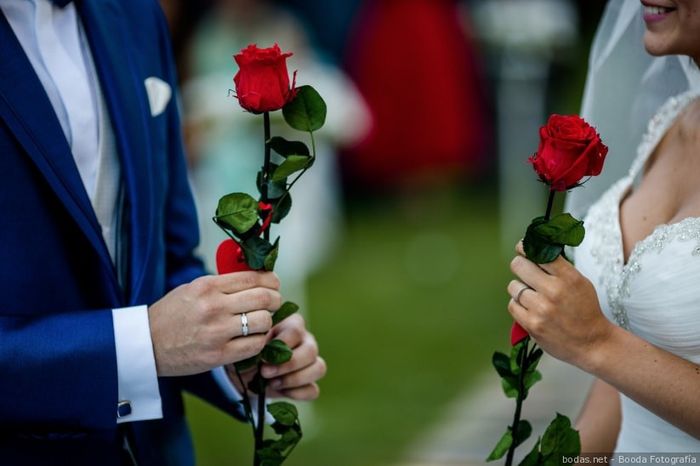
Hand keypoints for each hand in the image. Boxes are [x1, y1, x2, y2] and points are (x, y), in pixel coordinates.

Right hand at [149, 272, 280, 376]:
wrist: (146, 344)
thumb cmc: (172, 314)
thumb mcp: (193, 289)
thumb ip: (222, 284)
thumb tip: (256, 279)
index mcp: (207, 286)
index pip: (253, 278)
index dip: (271, 280)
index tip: (274, 284)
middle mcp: (214, 307)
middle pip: (264, 298)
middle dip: (276, 299)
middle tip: (275, 303)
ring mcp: (217, 333)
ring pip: (263, 322)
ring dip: (268, 322)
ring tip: (261, 322)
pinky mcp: (218, 356)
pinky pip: (254, 346)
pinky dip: (260, 341)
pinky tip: (253, 338)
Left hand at [227, 314, 326, 400]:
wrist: (241, 371)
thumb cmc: (247, 350)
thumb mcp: (249, 343)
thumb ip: (258, 343)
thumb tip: (266, 354)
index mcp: (292, 325)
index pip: (296, 331)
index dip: (281, 346)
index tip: (262, 357)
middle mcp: (306, 341)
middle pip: (311, 350)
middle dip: (288, 365)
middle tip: (265, 372)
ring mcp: (311, 362)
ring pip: (319, 368)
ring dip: (294, 379)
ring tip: (272, 383)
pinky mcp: (308, 383)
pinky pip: (313, 390)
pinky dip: (296, 393)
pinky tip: (279, 391)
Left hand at [507, 242, 613, 370]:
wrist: (593, 343)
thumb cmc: (585, 311)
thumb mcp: (580, 282)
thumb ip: (559, 268)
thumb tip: (534, 251)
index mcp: (569, 277)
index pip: (539, 253)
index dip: (526, 248)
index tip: (522, 248)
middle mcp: (554, 290)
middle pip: (519, 265)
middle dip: (519, 266)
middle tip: (523, 270)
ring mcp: (541, 308)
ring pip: (513, 286)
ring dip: (519, 289)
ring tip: (531, 295)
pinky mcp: (532, 324)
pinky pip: (512, 305)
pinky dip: (518, 305)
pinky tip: (529, 308)